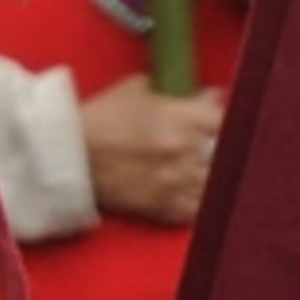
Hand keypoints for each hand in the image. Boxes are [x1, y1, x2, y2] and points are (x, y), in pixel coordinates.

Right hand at [79, 76, 222, 225]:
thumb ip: (175, 93)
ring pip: (218, 184)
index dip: (230, 118)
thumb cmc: (101, 118)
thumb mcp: (136, 89)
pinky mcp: (165, 210)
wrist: (70, 156)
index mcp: (178, 119)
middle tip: (221, 141)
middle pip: (227, 153)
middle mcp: (183, 154)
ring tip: (211, 166)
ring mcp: (176, 185)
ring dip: (216, 174)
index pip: (226, 121)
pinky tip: (199, 189)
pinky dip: (203, 200)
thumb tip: (209, 96)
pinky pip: (200, 210)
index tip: (227, 118)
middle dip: (226, 146)